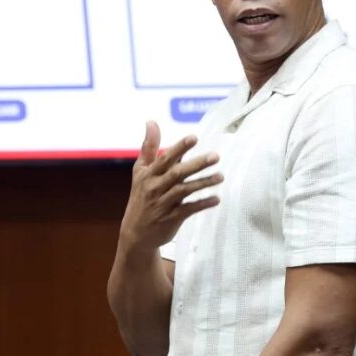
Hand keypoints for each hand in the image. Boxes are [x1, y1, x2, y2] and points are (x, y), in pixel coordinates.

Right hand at [120, 120, 222, 251]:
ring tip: (221, 176)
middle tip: (216, 156)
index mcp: (148, 174)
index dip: (179, 148)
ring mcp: (163, 204)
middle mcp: (155, 188)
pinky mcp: (171, 218)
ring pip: (185, 191)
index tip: (194, 138)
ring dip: (203, 183)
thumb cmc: (141, 196)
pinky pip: (189, 209)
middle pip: (177, 174)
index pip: (165, 159)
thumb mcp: (140, 171)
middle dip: (196, 164)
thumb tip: (151, 122)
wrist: (135, 233)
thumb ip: (149, 147)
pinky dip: (202, 204)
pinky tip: (216, 199)